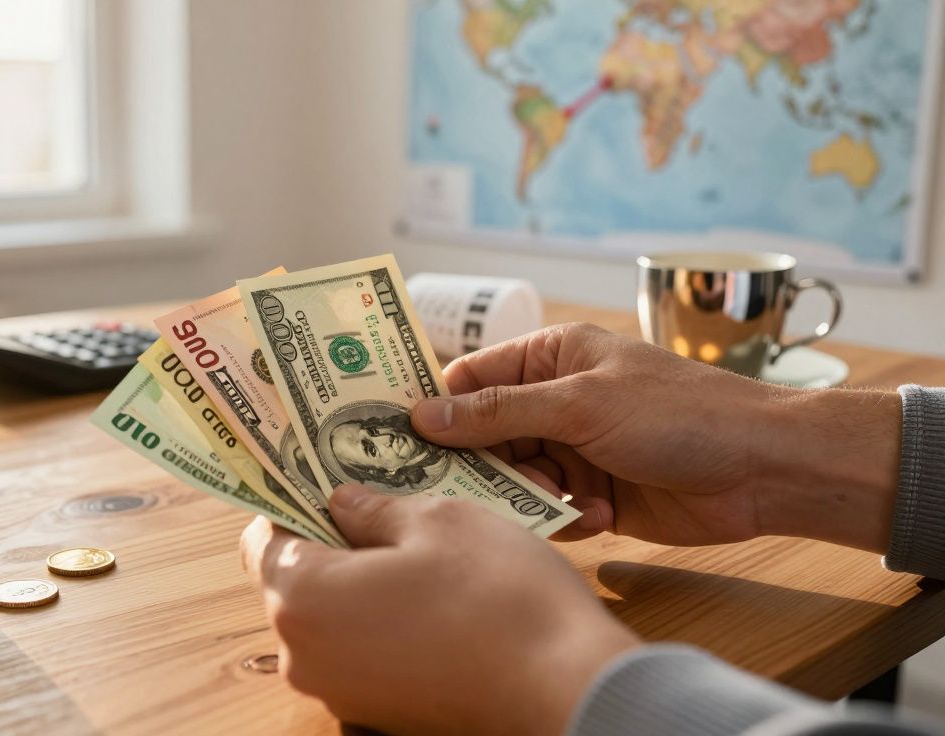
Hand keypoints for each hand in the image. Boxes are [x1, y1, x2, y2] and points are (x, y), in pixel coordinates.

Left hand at [241, 485, 638, 735]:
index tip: (320, 474)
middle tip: (376, 498)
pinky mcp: (376, 710)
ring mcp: (339, 690)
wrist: (566, 688)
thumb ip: (373, 508)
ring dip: (358, 577)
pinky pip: (359, 649)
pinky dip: (380, 617)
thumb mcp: (437, 520)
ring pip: (329, 615)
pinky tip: (429, 590)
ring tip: (413, 541)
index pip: (263, 538)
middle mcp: (304, 654)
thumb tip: (342, 502)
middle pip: (293, 579)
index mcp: (302, 597)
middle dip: (328, 536)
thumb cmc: (499, 596)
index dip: (292, 499)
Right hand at [412, 323, 901, 551]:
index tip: (394, 441)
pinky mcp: (593, 497)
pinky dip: (566, 518)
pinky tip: (601, 515)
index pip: (470, 379)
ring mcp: (573, 451)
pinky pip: (549, 512)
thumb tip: (421, 415)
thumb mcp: (580, 404)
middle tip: (466, 491)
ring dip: (530, 496)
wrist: (763, 471)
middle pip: (482, 436)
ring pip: (512, 480)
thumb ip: (498, 413)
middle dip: (480, 465)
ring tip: (564, 498)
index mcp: (550, 357)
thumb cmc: (678, 414)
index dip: (434, 408)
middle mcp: (555, 402)